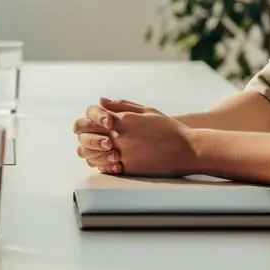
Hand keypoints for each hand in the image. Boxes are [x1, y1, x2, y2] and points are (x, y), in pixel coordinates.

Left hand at [73, 98, 194, 176]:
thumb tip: (101, 100)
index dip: (84, 120)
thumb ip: (122, 106)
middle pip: (86, 136)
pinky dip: (100, 164)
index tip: (84, 123)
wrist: (186, 150)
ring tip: (91, 149)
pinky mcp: (128, 169)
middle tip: (82, 136)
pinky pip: (105, 168)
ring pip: (92, 155)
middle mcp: (119, 137)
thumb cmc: (168, 128)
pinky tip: (104, 160)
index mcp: (122, 120)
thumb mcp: (146, 110)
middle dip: (82, 135)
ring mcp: (123, 154)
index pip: (90, 117)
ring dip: (89, 151)